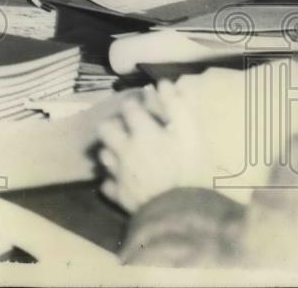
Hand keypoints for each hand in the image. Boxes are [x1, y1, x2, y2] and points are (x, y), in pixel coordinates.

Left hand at [96, 80, 212, 213]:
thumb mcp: (193, 133)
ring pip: (104, 155)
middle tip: (129, 130)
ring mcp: (119, 174)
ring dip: (112, 151)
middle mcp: (125, 150)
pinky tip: (125, 180)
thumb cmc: (193, 170)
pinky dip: (113, 181)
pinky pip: (107, 184)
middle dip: (115, 125)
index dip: (136, 104)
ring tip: (126, 154)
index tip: (144, 108)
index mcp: (142, 132)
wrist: (186, 215)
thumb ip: (178, 106)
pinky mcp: (119, 196)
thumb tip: (163, 83)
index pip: (129, 107)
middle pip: (106, 128)